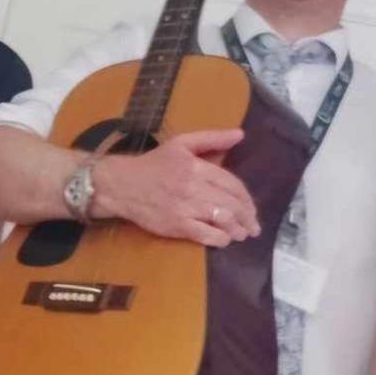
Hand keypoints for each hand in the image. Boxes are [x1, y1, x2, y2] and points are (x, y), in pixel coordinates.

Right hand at [93, 128, 261, 246]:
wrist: (121, 185)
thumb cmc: (153, 164)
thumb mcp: (181, 144)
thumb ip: (212, 139)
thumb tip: (240, 134)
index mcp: (197, 166)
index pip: (232, 184)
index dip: (246, 198)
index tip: (251, 208)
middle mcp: (193, 186)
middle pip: (231, 203)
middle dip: (247, 217)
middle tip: (253, 226)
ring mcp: (185, 207)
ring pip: (222, 219)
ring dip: (237, 229)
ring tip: (243, 234)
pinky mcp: (176, 225)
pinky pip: (205, 235)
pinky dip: (219, 239)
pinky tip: (224, 240)